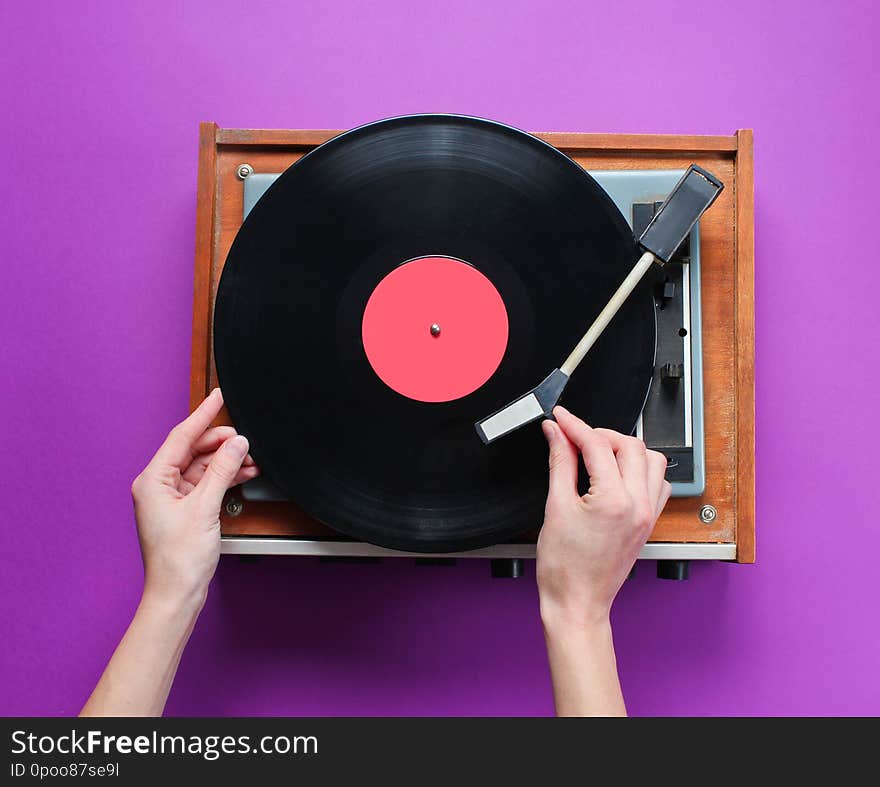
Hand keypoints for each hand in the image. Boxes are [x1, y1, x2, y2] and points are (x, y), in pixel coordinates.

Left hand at [130, 388, 258, 609]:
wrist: (177, 594)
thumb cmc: (179, 560)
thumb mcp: (205, 508)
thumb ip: (223, 471)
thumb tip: (237, 443)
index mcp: (152, 480)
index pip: (181, 437)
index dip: (203, 415)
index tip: (218, 396)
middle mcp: (158, 486)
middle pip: (193, 450)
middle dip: (220, 442)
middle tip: (244, 435)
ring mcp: (171, 498)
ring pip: (202, 467)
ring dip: (226, 462)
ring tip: (250, 458)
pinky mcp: (185, 510)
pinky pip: (206, 483)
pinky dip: (224, 478)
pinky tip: (243, 473)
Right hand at [537, 406, 670, 628]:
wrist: (577, 603)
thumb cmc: (564, 568)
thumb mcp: (555, 506)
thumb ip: (560, 462)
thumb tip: (556, 433)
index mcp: (614, 500)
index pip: (597, 445)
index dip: (574, 426)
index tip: (560, 419)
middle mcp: (639, 505)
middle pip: (630, 445)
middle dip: (600, 434)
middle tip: (573, 437)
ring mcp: (649, 514)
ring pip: (652, 460)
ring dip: (625, 449)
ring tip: (597, 454)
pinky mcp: (650, 522)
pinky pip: (658, 483)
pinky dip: (641, 470)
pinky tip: (618, 474)